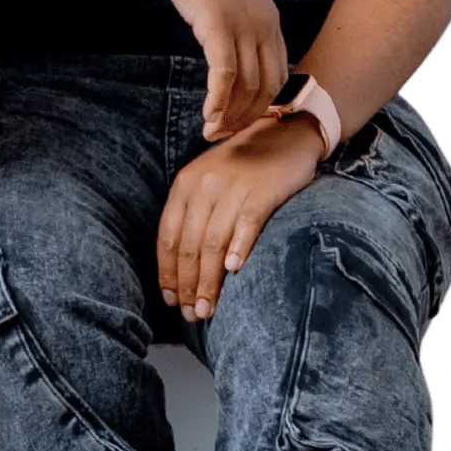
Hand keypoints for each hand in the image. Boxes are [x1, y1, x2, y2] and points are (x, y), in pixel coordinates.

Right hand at [152, 0, 287, 140]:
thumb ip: (237, 18)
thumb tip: (230, 43)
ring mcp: (243, 26)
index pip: (279, 74)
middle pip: (267, 87)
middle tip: (226, 134)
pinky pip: (223, 75)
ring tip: (212, 131)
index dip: (264, 103)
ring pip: (246, 87)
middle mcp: (264, 26)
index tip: (244, 119)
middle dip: (248, 117)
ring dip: (231, 115)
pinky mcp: (218, 26)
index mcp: (271, 19)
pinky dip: (217, 101)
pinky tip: (207, 114)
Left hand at [156, 114, 322, 322]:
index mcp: (184, 186)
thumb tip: (181, 265)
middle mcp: (203, 186)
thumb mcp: (208, 183)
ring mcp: (232, 188)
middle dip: (187, 284)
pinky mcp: (261, 192)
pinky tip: (235, 271)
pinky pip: (246, 224)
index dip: (168, 271)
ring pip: (213, 241)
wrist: (283, 136)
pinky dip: (239, 248)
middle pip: (188, 244)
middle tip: (191, 314)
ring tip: (208, 308)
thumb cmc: (243, 167)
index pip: (168, 236)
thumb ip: (193, 215)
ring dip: (209, 280)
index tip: (170, 300)